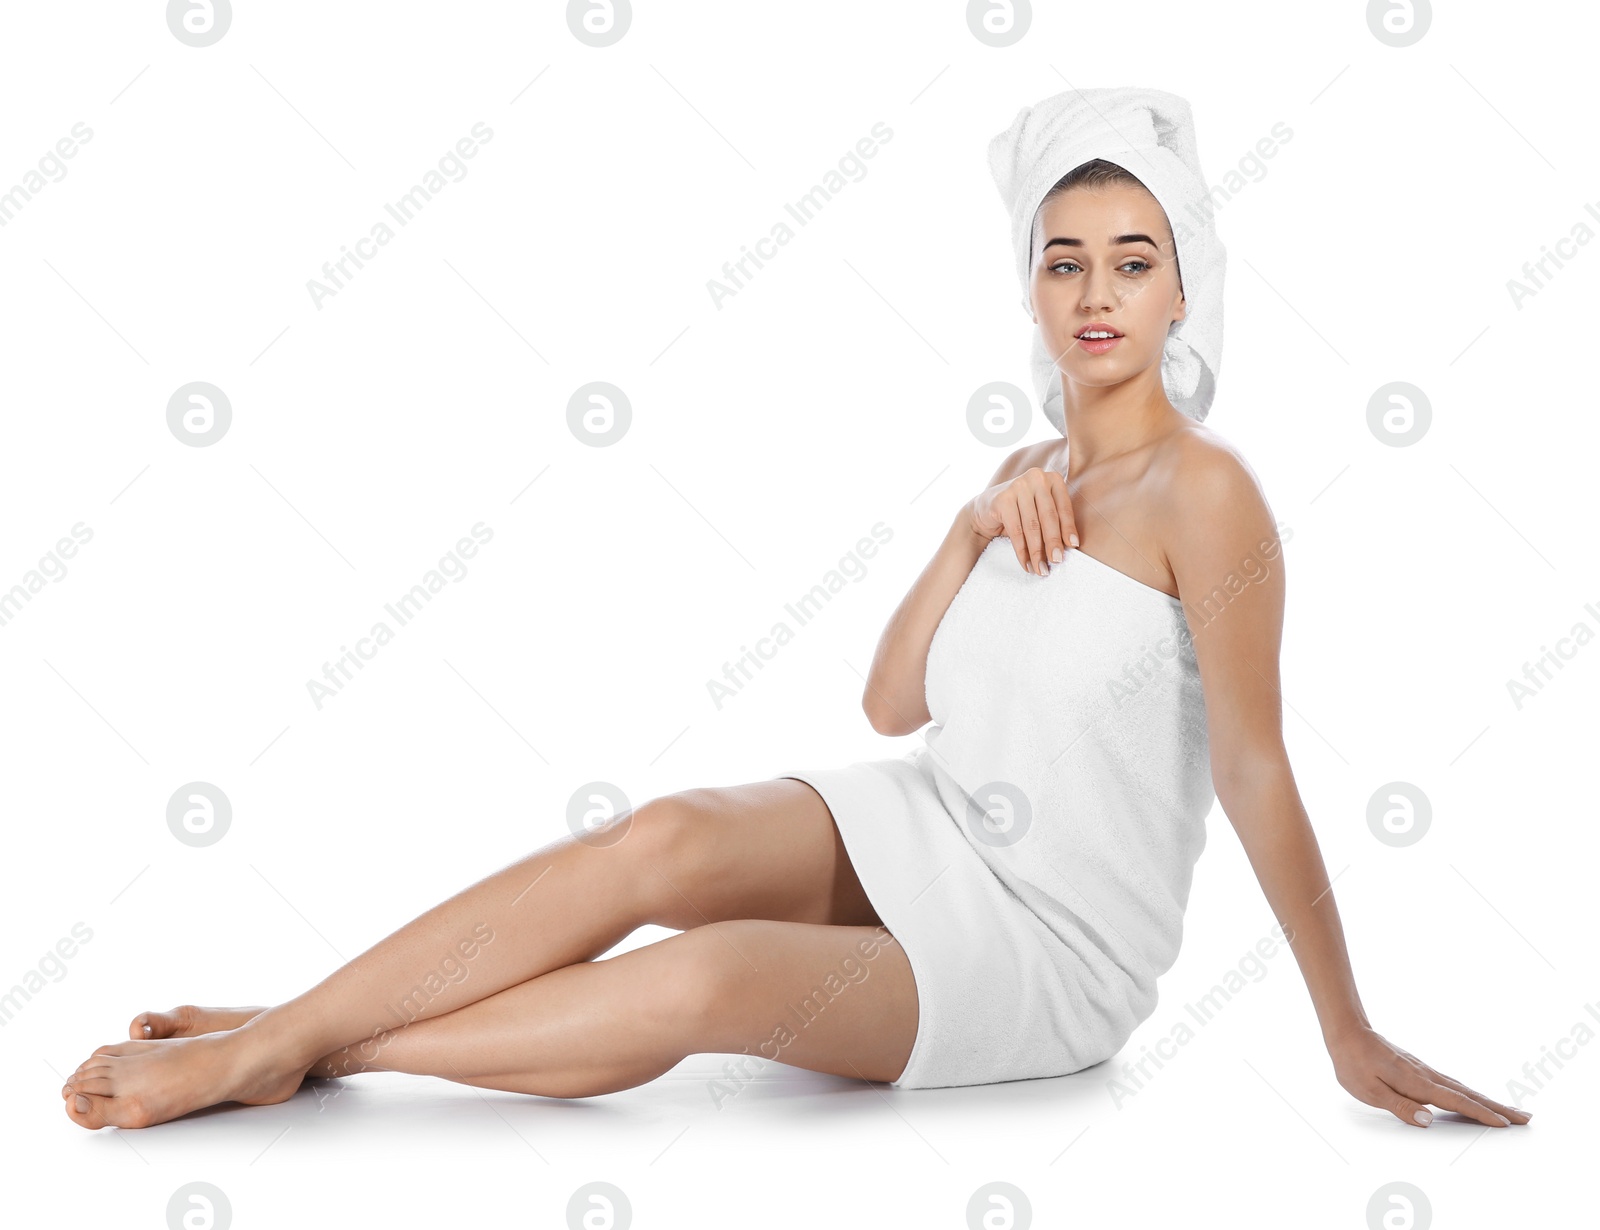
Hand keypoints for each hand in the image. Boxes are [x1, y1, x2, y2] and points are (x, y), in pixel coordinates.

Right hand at [966, 467, 1078, 576]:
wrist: (987, 508)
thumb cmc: (1022, 511)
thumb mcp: (1042, 510)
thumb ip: (1056, 521)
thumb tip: (1070, 546)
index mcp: (1052, 479)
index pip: (1063, 507)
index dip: (1069, 528)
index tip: (1073, 546)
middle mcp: (1036, 478)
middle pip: (1048, 516)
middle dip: (1053, 542)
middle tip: (1056, 562)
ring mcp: (1018, 486)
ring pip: (1032, 526)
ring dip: (1037, 552)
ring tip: (1040, 569)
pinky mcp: (1002, 499)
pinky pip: (1016, 530)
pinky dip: (1021, 551)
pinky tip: (1026, 564)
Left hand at [1327, 1025, 1530, 1128]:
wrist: (1347, 1033)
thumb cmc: (1353, 1063)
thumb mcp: (1369, 1091)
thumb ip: (1400, 1106)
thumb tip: (1429, 1120)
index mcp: (1417, 1083)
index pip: (1455, 1102)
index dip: (1480, 1114)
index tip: (1505, 1123)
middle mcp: (1426, 1075)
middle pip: (1468, 1094)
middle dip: (1498, 1107)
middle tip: (1526, 1118)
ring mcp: (1425, 1070)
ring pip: (1462, 1088)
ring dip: (1488, 1100)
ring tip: (1510, 1111)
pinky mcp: (1419, 1069)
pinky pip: (1451, 1084)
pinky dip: (1469, 1093)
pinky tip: (1474, 1098)